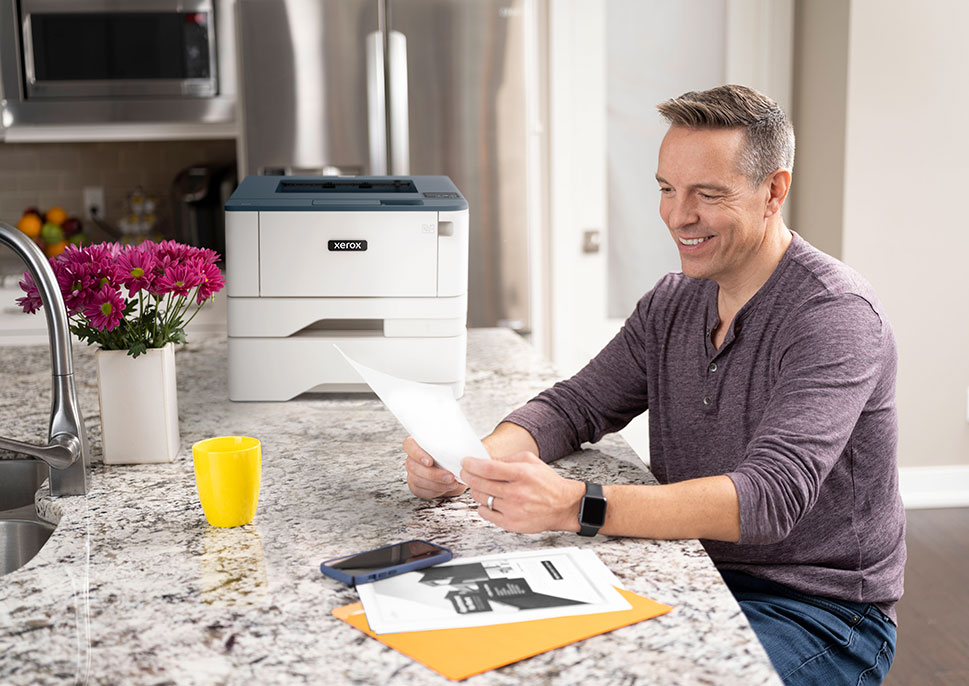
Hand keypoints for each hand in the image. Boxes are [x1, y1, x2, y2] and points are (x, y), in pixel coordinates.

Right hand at [403, 436, 466, 498]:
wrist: (455, 475)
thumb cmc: (453, 460)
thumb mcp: (454, 451)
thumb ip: (451, 449)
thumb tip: (457, 451)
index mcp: (418, 444)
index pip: (409, 445)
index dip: (417, 453)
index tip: (430, 462)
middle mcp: (412, 458)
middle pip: (413, 465)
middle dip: (433, 474)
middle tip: (450, 477)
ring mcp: (412, 473)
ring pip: (417, 480)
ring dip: (436, 484)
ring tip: (452, 483)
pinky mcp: (415, 486)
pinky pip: (420, 490)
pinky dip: (435, 491)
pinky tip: (446, 488)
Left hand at [461, 452, 584, 533]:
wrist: (563, 506)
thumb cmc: (548, 483)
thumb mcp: (530, 461)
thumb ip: (507, 458)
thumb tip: (484, 459)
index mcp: (522, 474)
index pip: (488, 468)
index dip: (471, 464)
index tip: (465, 462)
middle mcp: (516, 493)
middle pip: (480, 483)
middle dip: (468, 476)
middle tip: (466, 472)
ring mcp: (513, 510)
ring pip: (481, 498)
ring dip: (476, 490)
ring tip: (481, 486)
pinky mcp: (511, 524)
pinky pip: (485, 514)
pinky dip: (483, 506)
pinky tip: (489, 500)